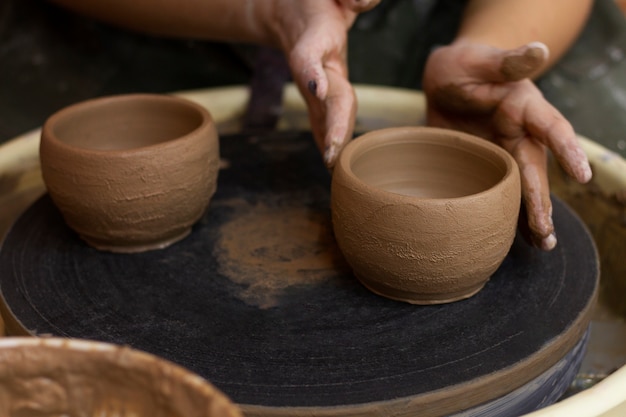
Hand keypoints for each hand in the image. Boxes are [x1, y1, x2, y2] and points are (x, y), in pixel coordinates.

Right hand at [269, 0, 379, 166]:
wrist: (290, 13)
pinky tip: (331, 162)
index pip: (309, 59)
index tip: (319, 90)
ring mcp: (314, 84)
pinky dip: (327, 139)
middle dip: (329, 125)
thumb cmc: (317, 1)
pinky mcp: (317, 94)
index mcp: (315, 38)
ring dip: (329, 139)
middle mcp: (312, 67)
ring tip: (334, 165)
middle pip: (321, 98)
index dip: (313, 74)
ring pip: (322, 114)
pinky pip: (323, 119)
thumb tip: (359, 3)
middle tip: (334, 152)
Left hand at [422, 41, 591, 249]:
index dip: (567, 150)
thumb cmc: (467, 66)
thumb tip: (539, 49)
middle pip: (537, 170)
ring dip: (533, 215)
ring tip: (543, 243)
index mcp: (525, 107)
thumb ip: (507, 62)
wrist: (448, 79)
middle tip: (546, 229)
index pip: (551, 127)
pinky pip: (502, 192)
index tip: (580, 174)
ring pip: (524, 187)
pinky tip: (521, 239)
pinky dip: (510, 214)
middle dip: (542, 200)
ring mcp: (506, 153)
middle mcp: (522, 134)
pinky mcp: (489, 167)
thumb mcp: (482, 61)